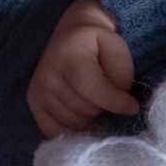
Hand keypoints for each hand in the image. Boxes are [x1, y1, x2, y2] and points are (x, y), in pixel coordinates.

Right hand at [28, 0, 139, 137]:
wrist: (70, 35)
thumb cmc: (97, 44)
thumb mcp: (116, 48)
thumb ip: (122, 76)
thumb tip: (123, 107)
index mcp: (68, 54)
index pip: (89, 87)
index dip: (113, 101)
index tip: (132, 107)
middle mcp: (46, 74)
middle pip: (84, 109)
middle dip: (103, 106)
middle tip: (105, 90)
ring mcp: (37, 90)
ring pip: (74, 123)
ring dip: (90, 117)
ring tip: (92, 97)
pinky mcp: (34, 103)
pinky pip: (55, 131)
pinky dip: (74, 129)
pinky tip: (84, 117)